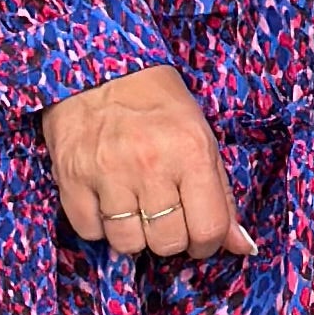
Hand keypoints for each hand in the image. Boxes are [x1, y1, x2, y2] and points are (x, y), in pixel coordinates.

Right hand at [42, 66, 255, 262]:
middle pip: (167, 243)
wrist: (97, 68)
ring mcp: (107, 173)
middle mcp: (151, 164)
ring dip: (133, 233)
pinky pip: (90, 232)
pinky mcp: (71, 178)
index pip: (208, 230)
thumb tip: (242, 246)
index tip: (198, 233)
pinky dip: (99, 224)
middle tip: (164, 213)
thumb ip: (222, 195)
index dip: (207, 242)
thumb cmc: (157, 103)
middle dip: (169, 236)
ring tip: (133, 204)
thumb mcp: (201, 138)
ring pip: (127, 243)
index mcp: (191, 152)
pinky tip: (106, 199)